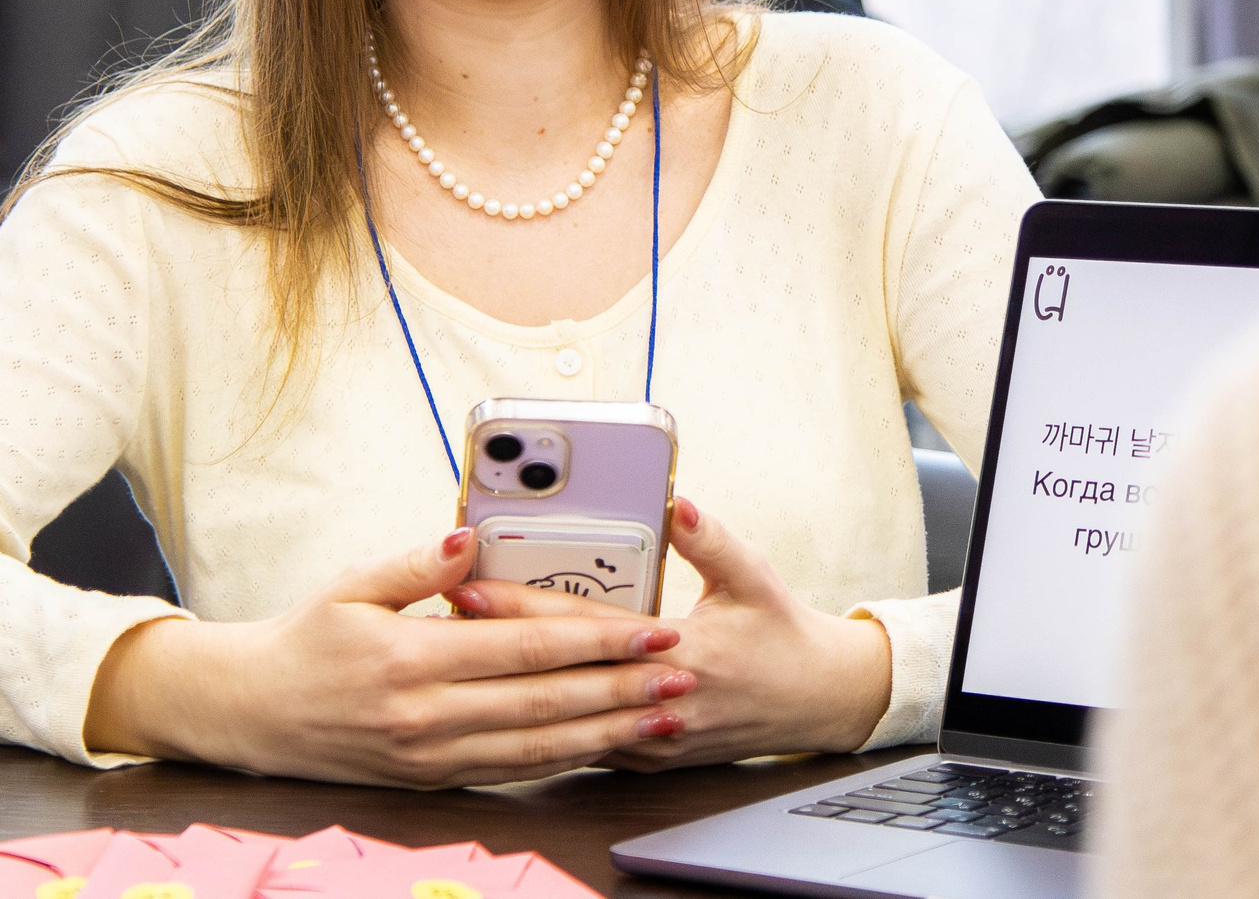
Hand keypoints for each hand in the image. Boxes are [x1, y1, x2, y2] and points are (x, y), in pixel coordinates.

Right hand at [83, 527, 696, 786]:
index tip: (648, 629)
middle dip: (621, 688)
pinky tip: (604, 745)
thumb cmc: (305, 639)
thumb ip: (416, 565)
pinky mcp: (433, 778)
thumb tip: (469, 541)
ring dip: (607, 732)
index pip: (524, 649)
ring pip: (538, 748)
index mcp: (411, 658)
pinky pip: (513, 773)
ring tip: (661, 714)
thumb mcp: (351, 585)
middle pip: (545, 704)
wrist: (254, 711)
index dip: (595, 640)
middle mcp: (426, 715)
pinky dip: (566, 760)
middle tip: (681, 673)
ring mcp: (431, 755)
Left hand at [449, 497, 891, 768]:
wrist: (818, 702)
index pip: (583, 626)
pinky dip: (543, 715)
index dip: (522, 605)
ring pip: (566, 713)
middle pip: (559, 673)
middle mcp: (661, 701)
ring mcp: (652, 737)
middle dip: (495, 644)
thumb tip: (677, 503)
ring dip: (512, 683)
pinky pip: (583, 739)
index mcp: (684, 652)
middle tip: (440, 616)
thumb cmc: (783, 634)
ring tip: (457, 654)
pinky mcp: (647, 755)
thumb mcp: (754, 575)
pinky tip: (505, 695)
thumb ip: (711, 540)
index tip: (470, 585)